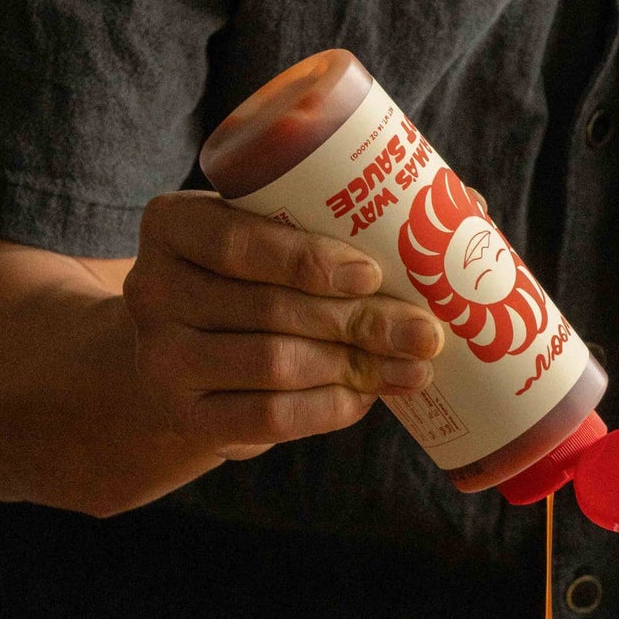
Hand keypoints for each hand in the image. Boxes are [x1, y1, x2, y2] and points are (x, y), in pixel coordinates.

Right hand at [121, 191, 441, 461]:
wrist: (181, 350)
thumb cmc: (247, 274)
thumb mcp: (266, 231)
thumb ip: (341, 210)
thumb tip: (465, 201)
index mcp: (171, 223)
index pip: (237, 241)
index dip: (306, 259)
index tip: (373, 272)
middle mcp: (153, 288)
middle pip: (269, 310)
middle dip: (358, 322)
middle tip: (426, 330)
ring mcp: (162, 358)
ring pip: (272, 365)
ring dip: (354, 369)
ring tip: (413, 365)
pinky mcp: (186, 415)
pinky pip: (265, 418)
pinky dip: (327, 410)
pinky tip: (366, 398)